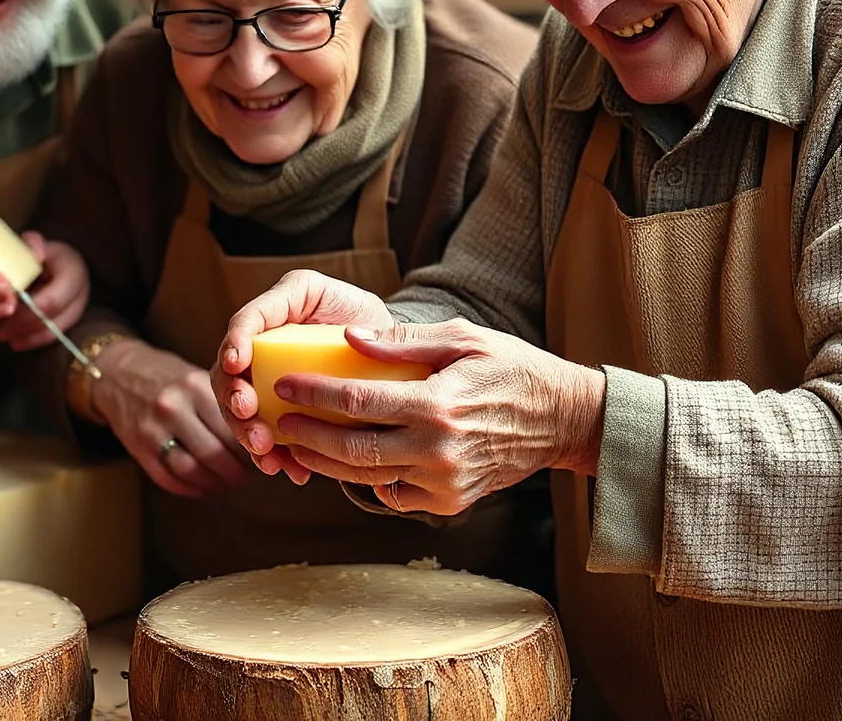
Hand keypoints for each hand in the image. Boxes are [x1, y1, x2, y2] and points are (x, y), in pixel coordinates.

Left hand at [0, 235, 89, 350]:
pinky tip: (16, 342)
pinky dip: (34, 341)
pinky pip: (55, 336)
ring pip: (55, 332)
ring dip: (28, 338)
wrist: (58, 260)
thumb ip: (33, 244)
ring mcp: (79, 308)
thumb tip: (36, 255)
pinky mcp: (72, 320)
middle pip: (52, 319)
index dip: (26, 311)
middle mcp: (81, 292)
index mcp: (73, 271)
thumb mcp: (36, 243)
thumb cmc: (41, 252)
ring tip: (4, 338)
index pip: (50, 301)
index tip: (3, 312)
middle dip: (24, 327)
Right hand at [93, 340, 248, 497]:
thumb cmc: (169, 379)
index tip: (258, 455)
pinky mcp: (137, 447)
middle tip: (244, 476)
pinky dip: (190, 488)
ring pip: (191, 469)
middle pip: (213, 452)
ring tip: (225, 483)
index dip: (249, 447)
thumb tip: (257, 438)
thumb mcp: (196, 378)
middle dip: (234, 472)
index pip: (230, 426)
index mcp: (194, 385)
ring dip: (213, 483)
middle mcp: (172, 406)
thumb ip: (222, 405)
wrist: (118, 374)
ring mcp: (151, 429)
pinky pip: (167, 478)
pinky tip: (202, 486)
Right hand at [210, 270, 394, 484]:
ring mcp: (264, 376)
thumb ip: (355, 321)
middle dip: (233, 396)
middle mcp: (263, 340)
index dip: (235, 341)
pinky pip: (264, 432)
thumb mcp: (367, 312)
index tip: (237, 363)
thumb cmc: (373, 329)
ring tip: (266, 450)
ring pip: (239, 406)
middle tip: (247, 413)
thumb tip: (352, 338)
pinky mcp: (276, 409)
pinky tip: (286, 467)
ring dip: (247, 431)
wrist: (382, 362)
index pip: (247, 320)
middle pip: (230, 370)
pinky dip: (274, 453)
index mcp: (281, 306)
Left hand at [269, 319, 606, 516]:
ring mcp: (444, 482)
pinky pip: (395, 495)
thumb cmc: (512, 369)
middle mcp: (438, 450)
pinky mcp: (450, 502)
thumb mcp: (462, 338)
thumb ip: (403, 341)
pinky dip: (366, 481)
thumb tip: (350, 339)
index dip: (313, 394)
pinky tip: (345, 463)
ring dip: (325, 463)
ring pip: (367, 478)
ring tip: (297, 445)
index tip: (284, 384)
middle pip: (352, 449)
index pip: (357, 402)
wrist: (562, 420)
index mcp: (438, 404)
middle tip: (279, 420)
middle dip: (307, 435)